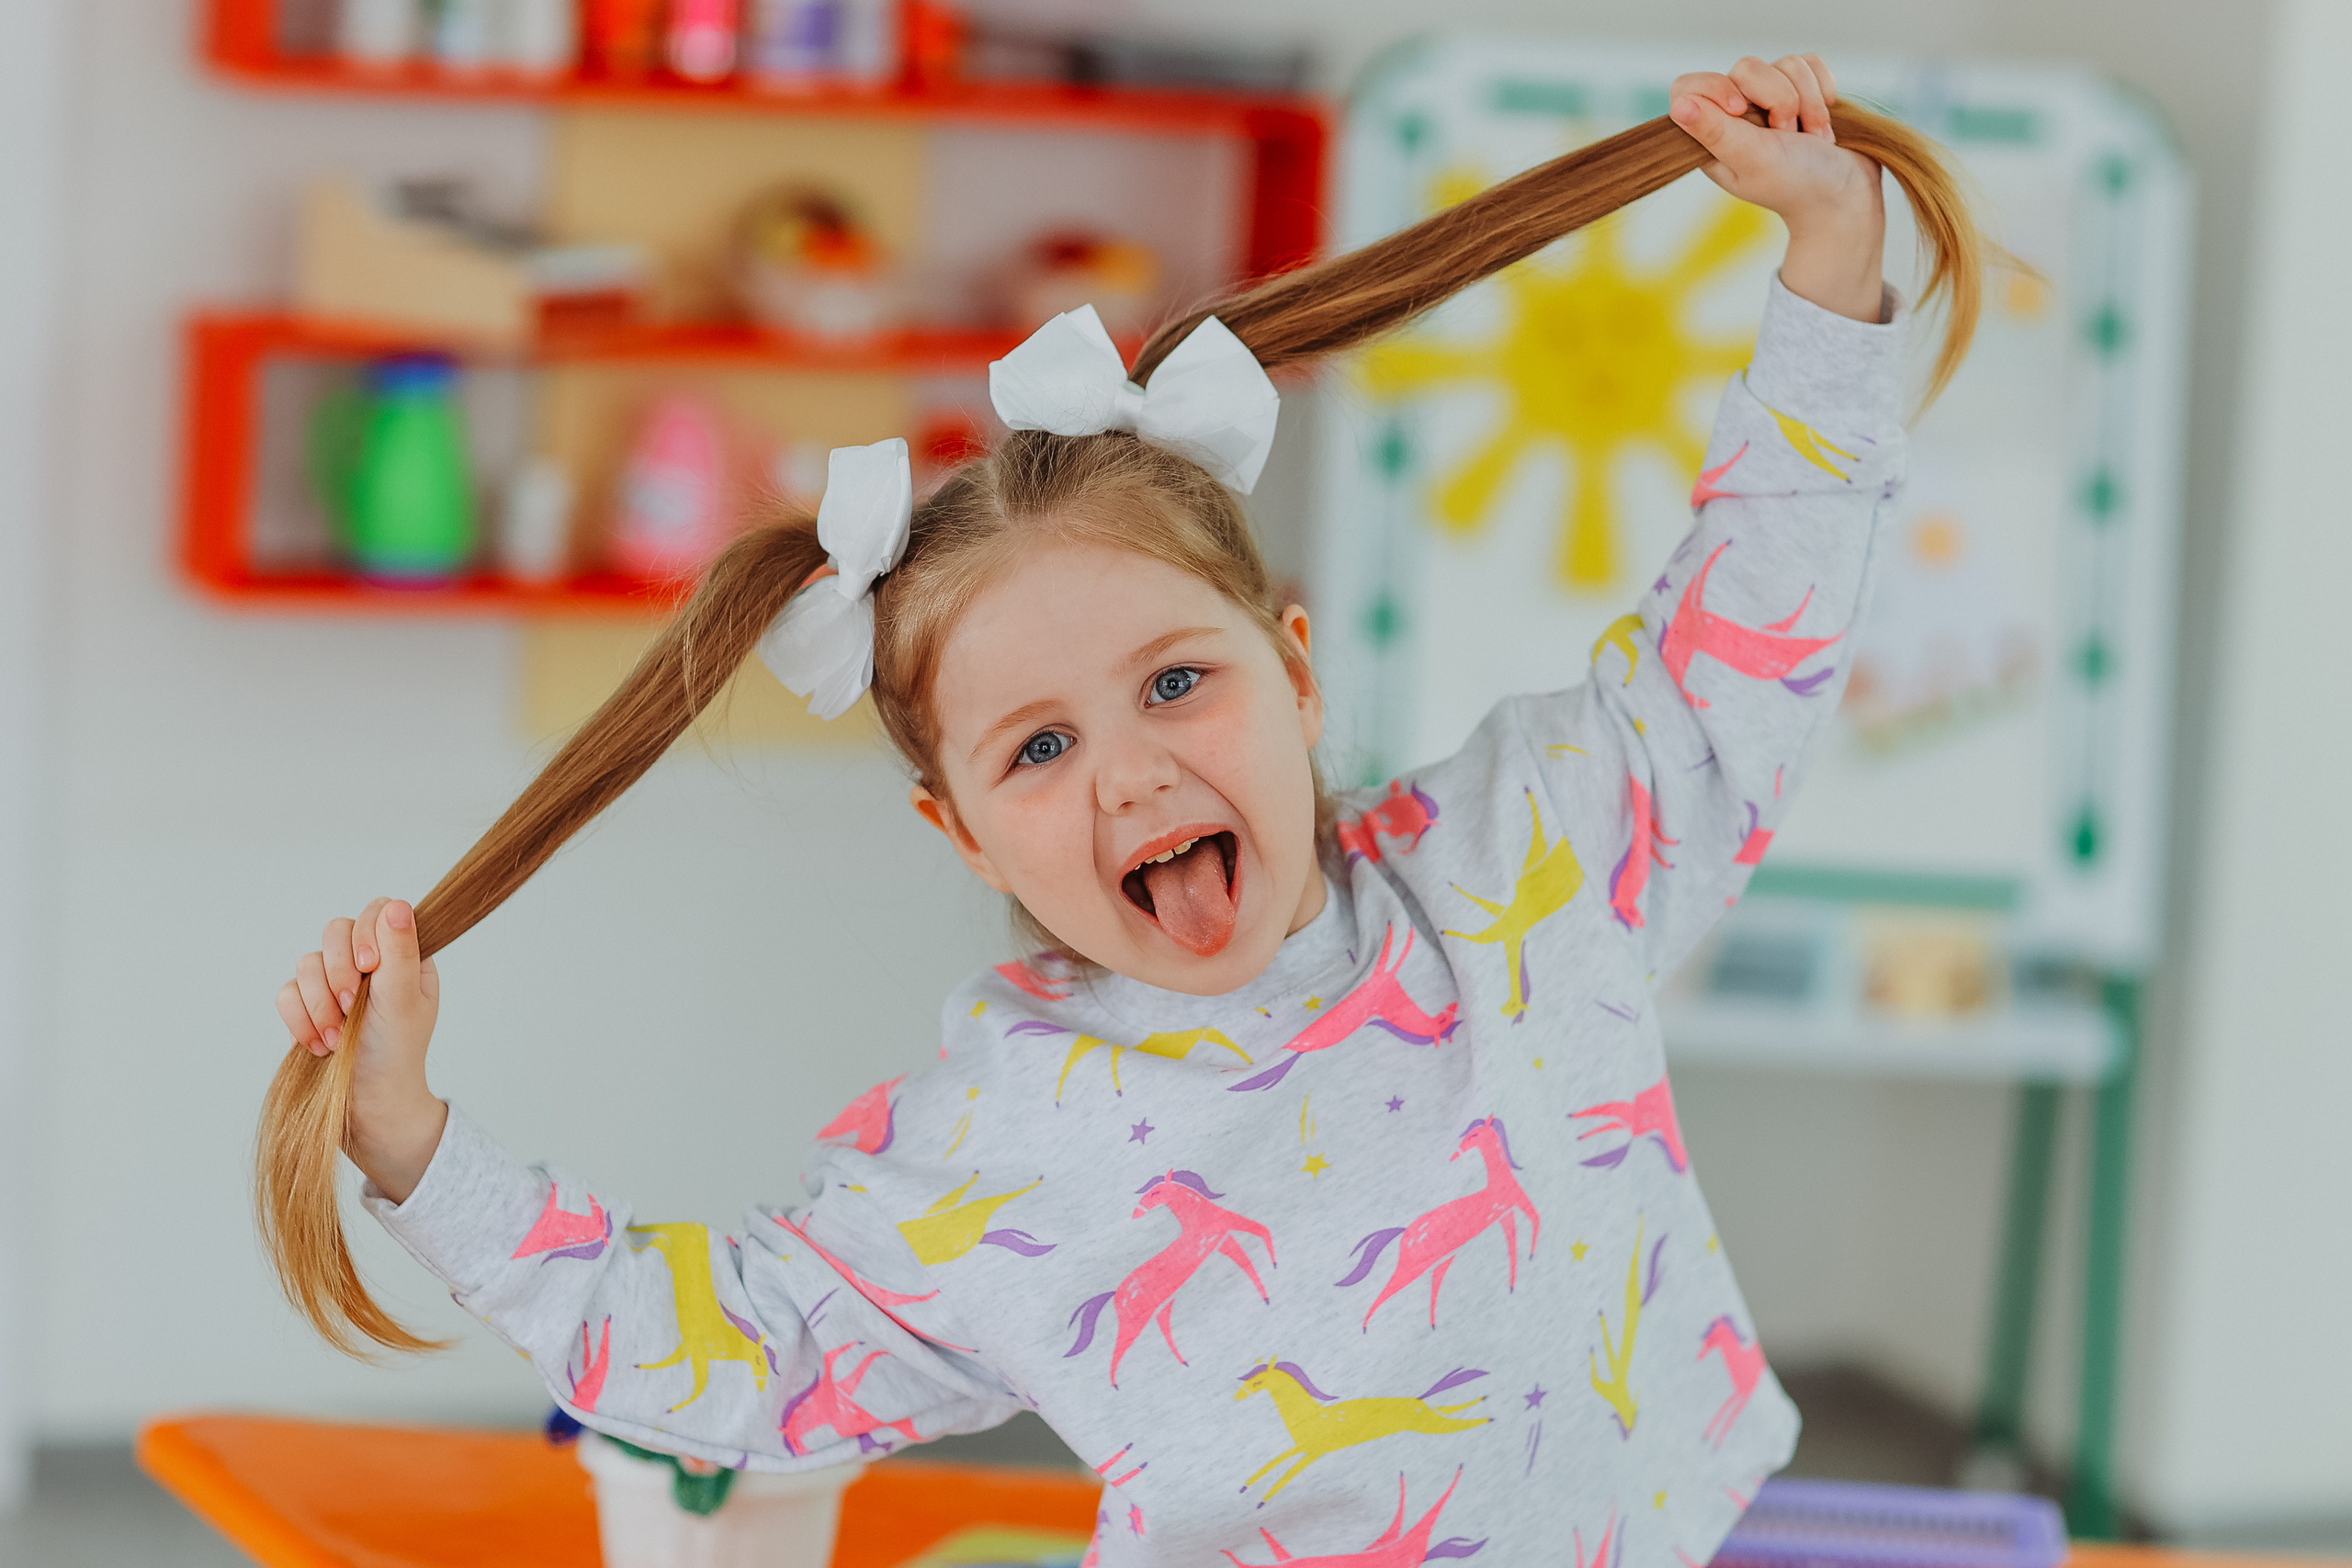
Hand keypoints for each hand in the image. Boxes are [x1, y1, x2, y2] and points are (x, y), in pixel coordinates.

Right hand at [276, 897, 446, 1201]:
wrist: (368, 1106)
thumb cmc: (396, 1054)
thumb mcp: (405, 1001)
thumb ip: (399, 953)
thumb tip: (399, 906)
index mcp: (403, 957)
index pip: (379, 912)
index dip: (367, 932)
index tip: (370, 968)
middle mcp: (369, 965)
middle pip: (336, 931)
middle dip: (338, 971)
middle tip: (351, 1007)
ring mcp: (335, 984)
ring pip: (307, 962)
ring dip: (319, 1003)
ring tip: (336, 1037)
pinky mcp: (307, 1007)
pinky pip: (286, 992)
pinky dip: (299, 1019)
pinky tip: (319, 1045)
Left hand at [1669, 56, 1885, 322]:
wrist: (1847, 196)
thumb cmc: (1797, 186)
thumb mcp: (1752, 160)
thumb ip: (1717, 132)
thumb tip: (1680, 105)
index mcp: (1712, 137)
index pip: (1690, 88)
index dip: (1716, 88)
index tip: (1741, 109)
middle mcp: (1737, 116)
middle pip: (1746, 68)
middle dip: (1779, 100)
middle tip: (1787, 136)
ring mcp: (1770, 101)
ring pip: (1784, 64)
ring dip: (1808, 101)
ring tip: (1812, 138)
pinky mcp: (1802, 90)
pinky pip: (1810, 64)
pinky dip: (1823, 91)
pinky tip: (1824, 121)